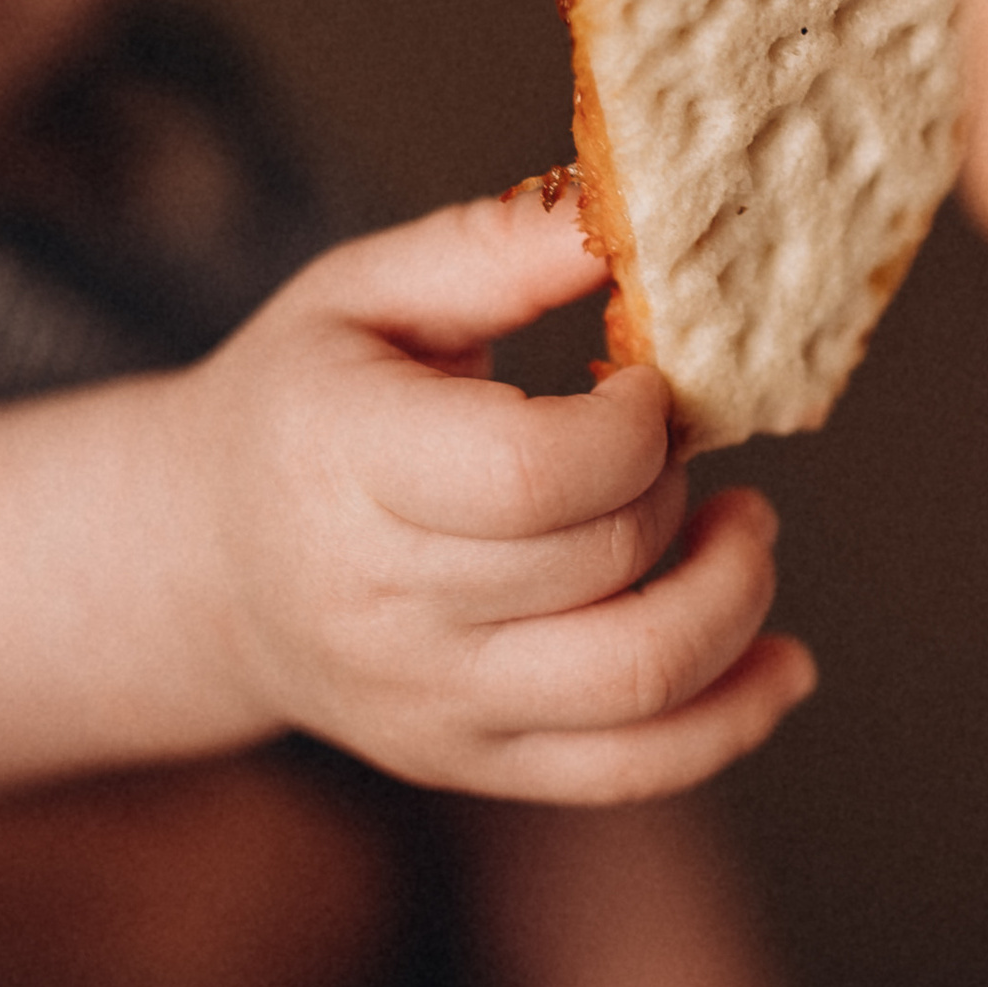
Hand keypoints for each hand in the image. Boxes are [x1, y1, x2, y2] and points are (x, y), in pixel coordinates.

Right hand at [194, 185, 813, 801]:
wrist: (208, 564)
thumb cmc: (303, 405)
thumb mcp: (364, 294)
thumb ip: (495, 250)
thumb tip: (634, 216)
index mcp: (341, 463)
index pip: (530, 474)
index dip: (631, 428)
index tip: (644, 387)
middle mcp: (378, 604)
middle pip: (599, 564)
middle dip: (676, 489)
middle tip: (680, 442)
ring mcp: (427, 701)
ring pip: (638, 680)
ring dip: (734, 599)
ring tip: (742, 532)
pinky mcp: (470, 760)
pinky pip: (633, 771)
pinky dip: (734, 717)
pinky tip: (779, 662)